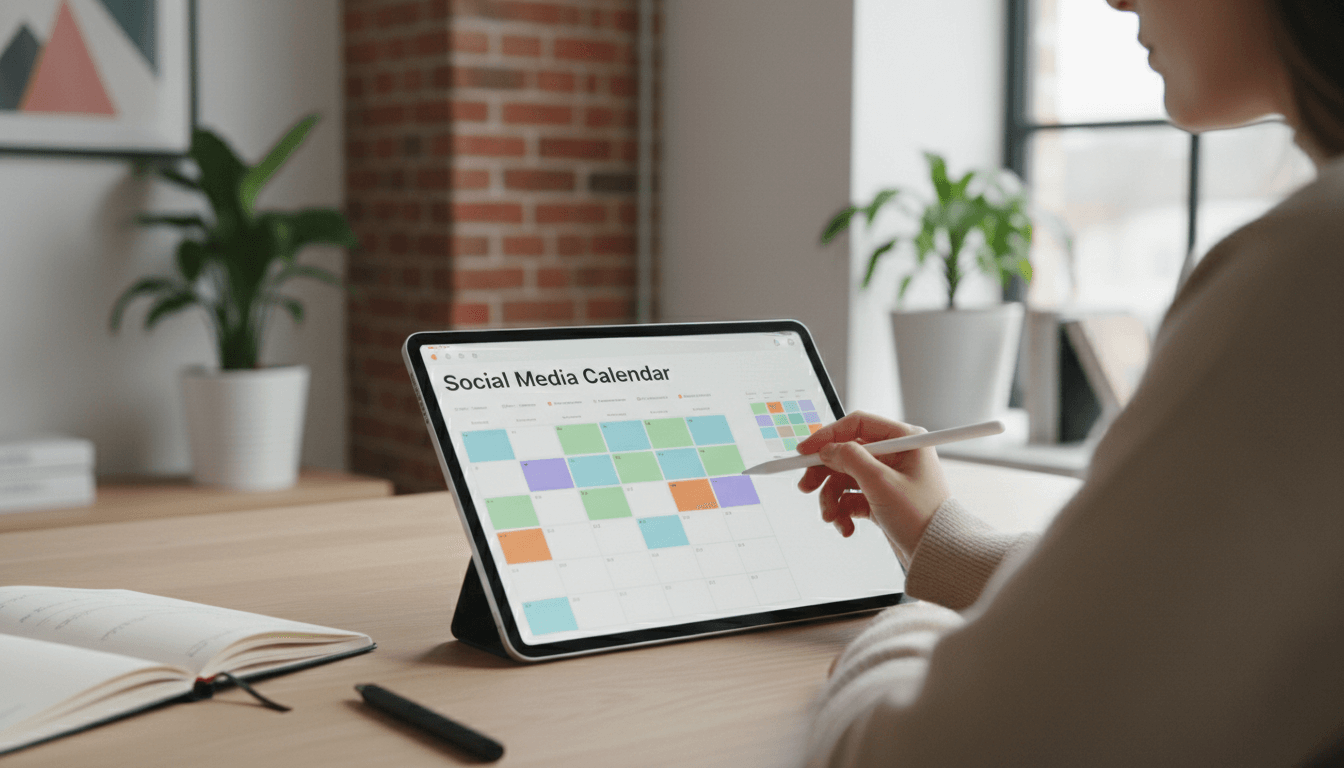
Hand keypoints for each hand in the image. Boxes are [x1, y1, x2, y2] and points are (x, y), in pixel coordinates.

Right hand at [796, 411, 948, 563]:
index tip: (805, 450)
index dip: (828, 436)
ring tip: (832, 517)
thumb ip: (850, 459)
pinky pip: (852, 498)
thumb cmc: (922, 517)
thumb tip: (827, 449)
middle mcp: (896, 455)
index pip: (857, 425)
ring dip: (833, 498)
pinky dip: (844, 512)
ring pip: (845, 478)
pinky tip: (846, 527)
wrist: (938, 555)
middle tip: (806, 486)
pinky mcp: (882, 498)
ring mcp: (888, 477)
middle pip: (846, 453)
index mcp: (904, 440)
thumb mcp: (881, 483)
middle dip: (825, 473)